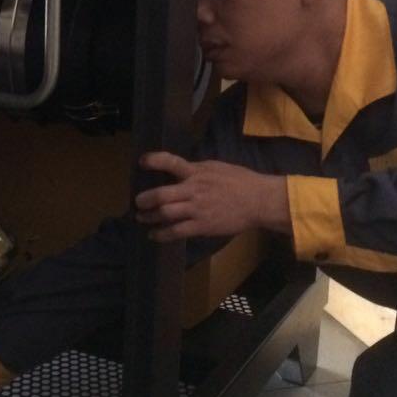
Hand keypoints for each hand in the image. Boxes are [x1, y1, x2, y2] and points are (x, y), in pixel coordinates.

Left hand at [133, 151, 289, 242]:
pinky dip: (162, 234)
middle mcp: (194, 190)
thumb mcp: (216, 167)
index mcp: (197, 172)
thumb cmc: (240, 181)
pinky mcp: (202, 226)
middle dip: (145, 199)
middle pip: (162, 195)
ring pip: (166, 214)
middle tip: (138, 202)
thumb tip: (180, 171)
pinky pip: (177, 232)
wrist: (259, 201)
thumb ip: (197, 170)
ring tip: (141, 218)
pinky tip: (155, 235)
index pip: (171, 162)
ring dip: (149, 217)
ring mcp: (197, 209)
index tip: (142, 161)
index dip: (154, 160)